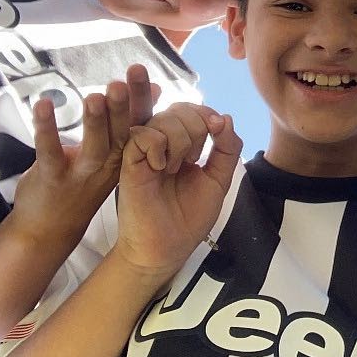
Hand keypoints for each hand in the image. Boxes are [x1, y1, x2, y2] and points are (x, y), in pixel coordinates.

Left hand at [8, 79, 140, 250]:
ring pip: (94, 146)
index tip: (139, 70)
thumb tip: (156, 90)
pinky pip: (50, 152)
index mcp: (127, 154)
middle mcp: (110, 163)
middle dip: (121, 107)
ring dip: (94, 121)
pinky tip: (43, 105)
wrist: (51, 227)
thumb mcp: (117, 154)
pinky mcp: (53, 177)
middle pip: (122, 133)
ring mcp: (83, 172)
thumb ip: (134, 121)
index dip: (139, 96)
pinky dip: (46, 128)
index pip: (139, 121)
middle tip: (120, 84)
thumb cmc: (84, 184)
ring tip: (94, 97)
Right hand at [114, 107, 241, 282]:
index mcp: (182, 145)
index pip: (192, 110)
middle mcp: (162, 144)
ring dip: (180, 140)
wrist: (167, 248)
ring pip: (163, 118)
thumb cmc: (189, 217)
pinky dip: (159, 146)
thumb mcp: (218, 179)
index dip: (207, 114)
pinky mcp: (129, 162)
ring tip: (175, 167)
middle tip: (192, 158)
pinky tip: (160, 168)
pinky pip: (143, 134)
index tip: (217, 131)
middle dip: (197, 128)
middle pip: (179, 109)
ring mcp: (144, 152)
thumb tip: (225, 118)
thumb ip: (227, 149)